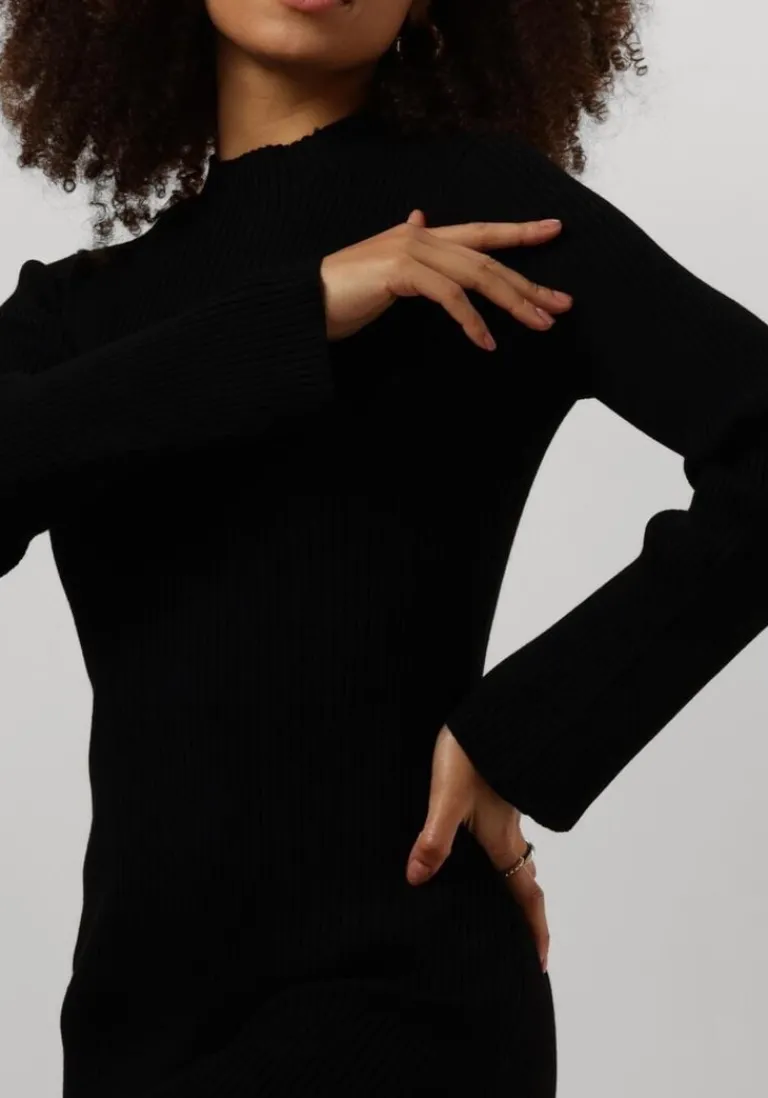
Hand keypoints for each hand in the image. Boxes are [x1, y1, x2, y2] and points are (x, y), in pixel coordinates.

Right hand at [320, 208, 571, 346]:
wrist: (303, 302)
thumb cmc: (342, 294)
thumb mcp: (384, 270)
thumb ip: (409, 253)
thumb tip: (420, 219)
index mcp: (420, 236)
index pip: (479, 232)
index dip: (519, 232)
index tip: (556, 229)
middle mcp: (420, 236)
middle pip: (488, 258)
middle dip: (529, 282)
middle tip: (562, 304)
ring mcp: (411, 250)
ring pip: (477, 274)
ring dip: (513, 301)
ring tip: (540, 324)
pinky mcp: (400, 272)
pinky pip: (449, 296)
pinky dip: (471, 321)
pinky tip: (486, 342)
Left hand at [406, 723, 549, 972]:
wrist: (490, 713)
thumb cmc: (469, 753)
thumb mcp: (447, 798)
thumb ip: (434, 839)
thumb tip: (417, 880)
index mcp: (502, 840)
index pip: (525, 894)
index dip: (533, 929)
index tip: (539, 961)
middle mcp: (509, 831)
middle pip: (524, 880)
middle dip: (525, 913)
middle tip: (521, 942)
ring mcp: (505, 812)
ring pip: (515, 856)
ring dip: (514, 883)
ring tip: (501, 904)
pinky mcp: (495, 793)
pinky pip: (504, 835)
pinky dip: (500, 855)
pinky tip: (479, 851)